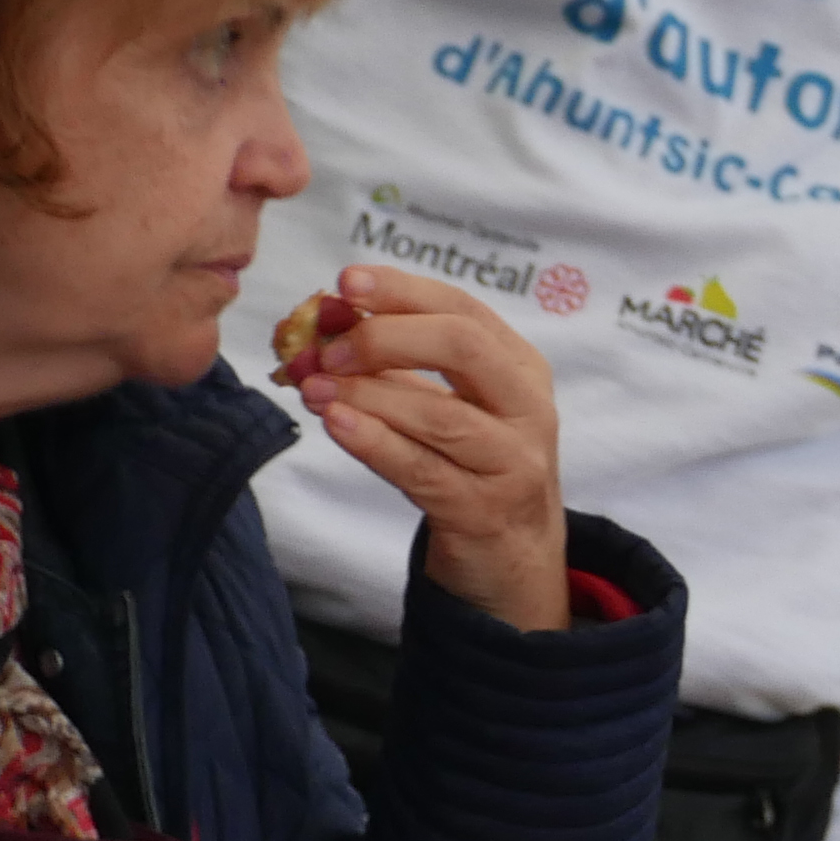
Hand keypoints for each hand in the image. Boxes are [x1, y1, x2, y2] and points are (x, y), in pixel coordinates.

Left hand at [295, 264, 571, 630]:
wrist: (514, 557)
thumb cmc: (472, 467)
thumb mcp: (450, 406)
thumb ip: (398, 367)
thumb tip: (323, 324)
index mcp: (520, 368)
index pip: (465, 310)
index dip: (404, 290)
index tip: (346, 283)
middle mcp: (527, 408)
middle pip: (464, 347)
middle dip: (387, 337)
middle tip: (328, 346)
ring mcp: (512, 461)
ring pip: (440, 414)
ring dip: (368, 394)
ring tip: (312, 385)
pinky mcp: (484, 510)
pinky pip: (423, 470)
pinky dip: (375, 443)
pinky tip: (336, 424)